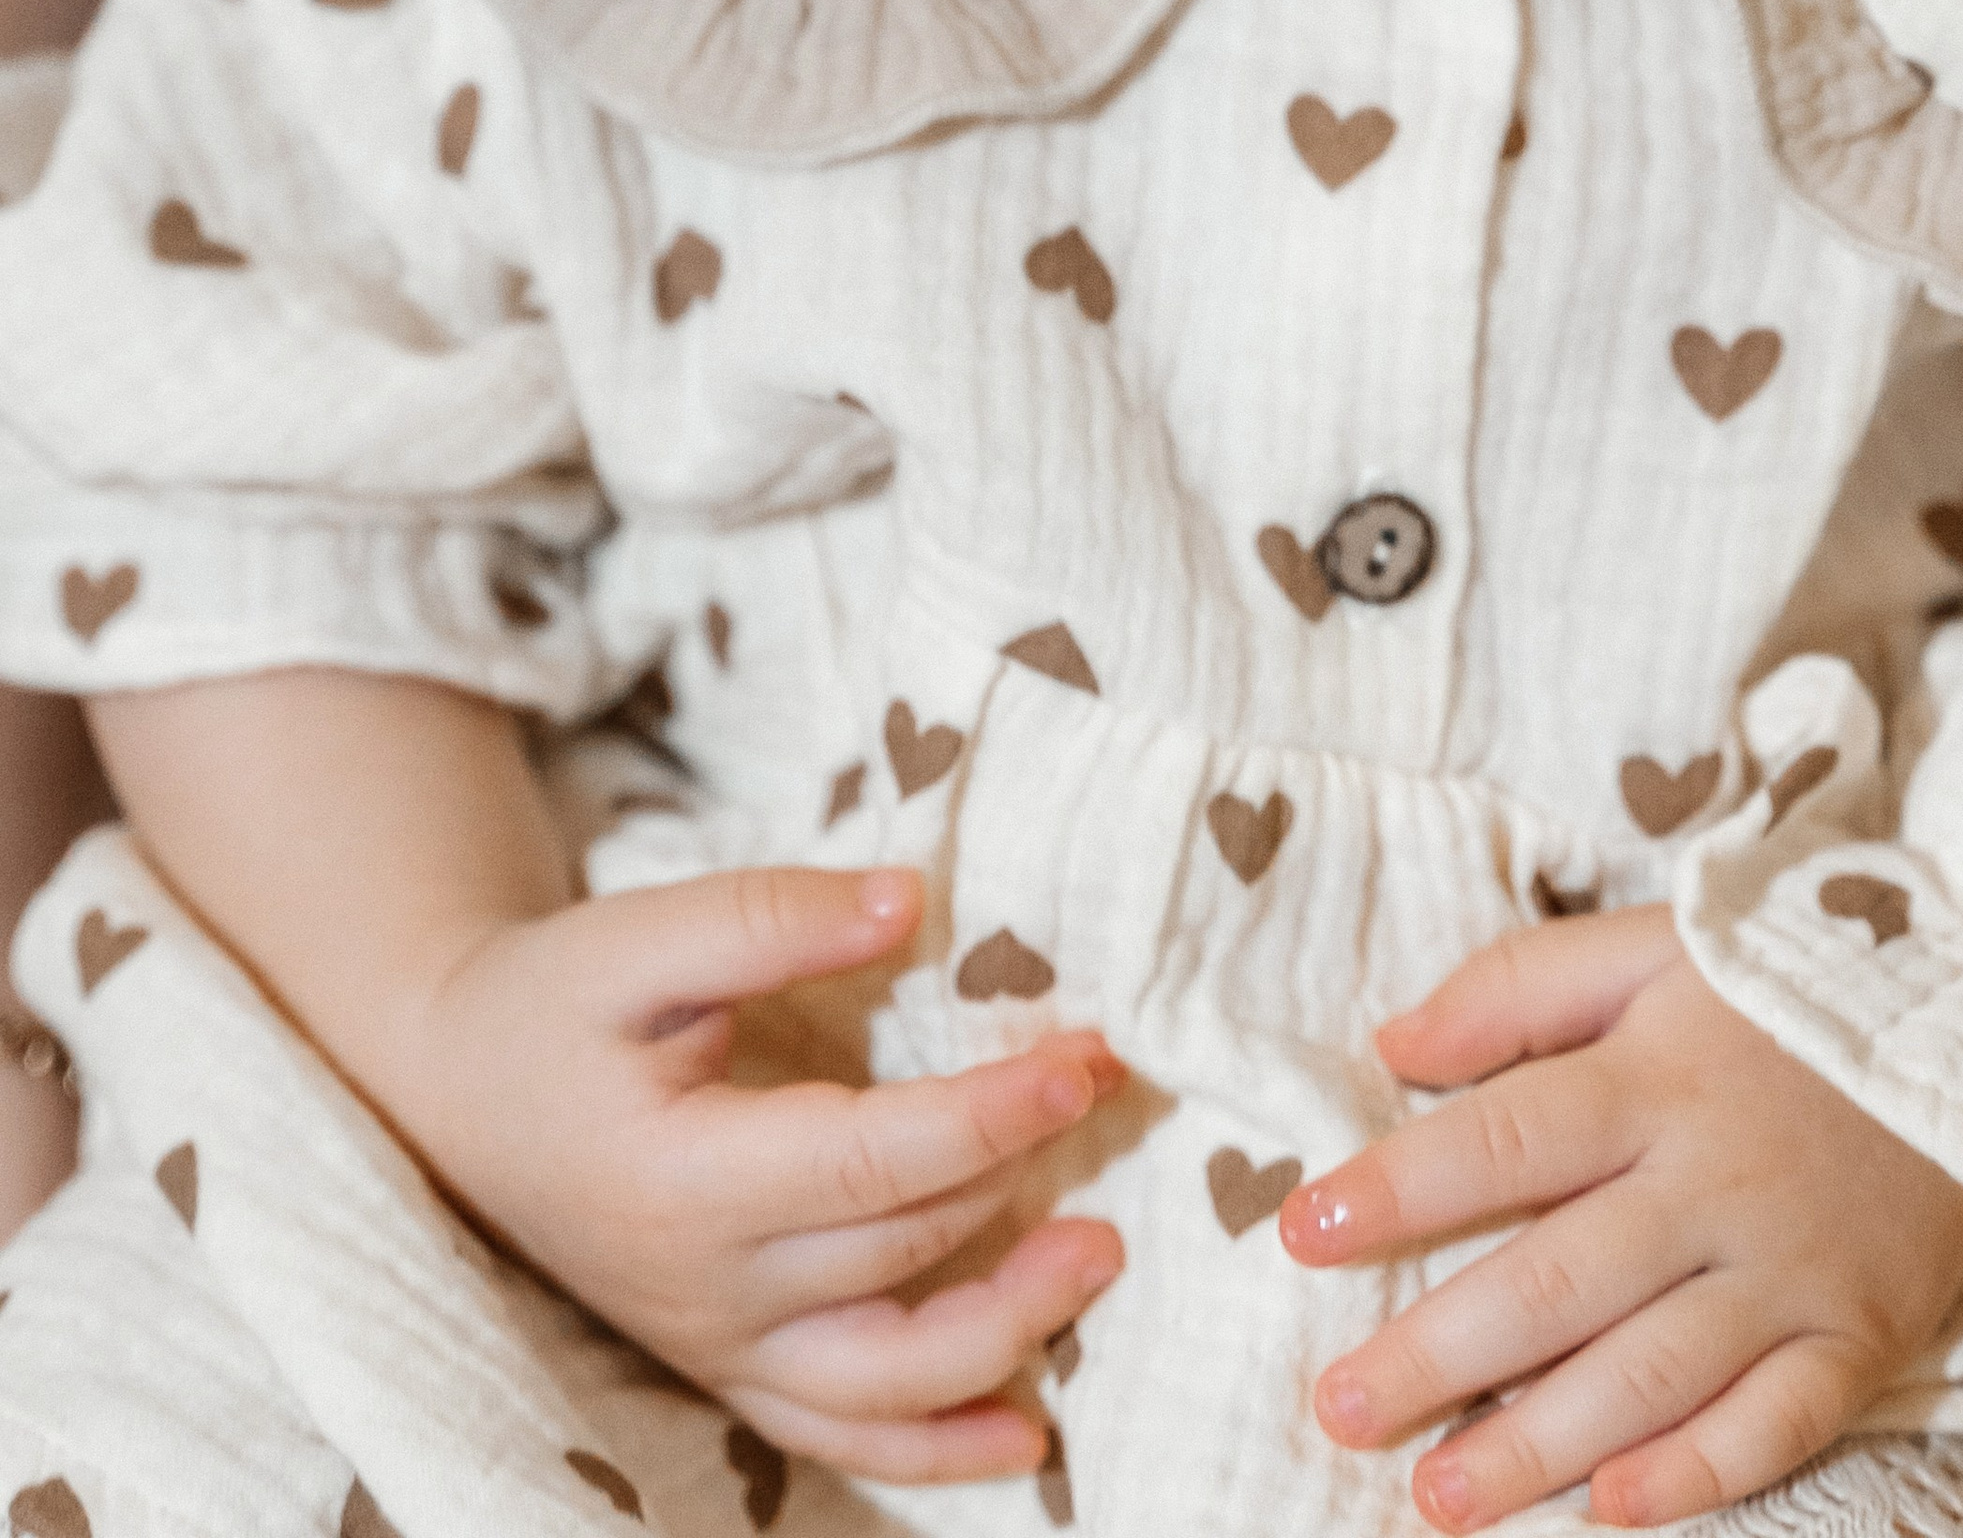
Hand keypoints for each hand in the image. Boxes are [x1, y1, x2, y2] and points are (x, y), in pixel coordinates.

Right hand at [381, 866, 1121, 1484]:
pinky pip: (839, 1435)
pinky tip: (1027, 1438)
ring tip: (1099, 1256)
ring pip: (886, 1381)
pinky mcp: (725, 1366)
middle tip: (1114, 1092)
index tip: (1086, 1057)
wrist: (456, 1095)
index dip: (993, 1113)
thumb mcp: (637, 937)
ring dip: (1008, 1334)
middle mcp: (706, 1287)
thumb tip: (908, 904)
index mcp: (684, 1179)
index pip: (875, 1161)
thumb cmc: (552, 1005)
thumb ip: (769, 918)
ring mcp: (716, 1344)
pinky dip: (936, 1450)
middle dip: (1021, 1179)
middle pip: (900, 1255)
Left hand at [1280, 905, 1962, 1531]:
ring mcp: (1789, 1269)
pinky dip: (1697, 1471)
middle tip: (1338, 1408)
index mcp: (1651, 1076)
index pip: (1503, 1137)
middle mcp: (1711, 1181)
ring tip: (1435, 1495)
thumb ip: (1518, 988)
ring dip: (1536, 1442)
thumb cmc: (1784, 991)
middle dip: (1438, 1352)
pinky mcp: (1858, 1336)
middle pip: (1557, 1279)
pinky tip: (1612, 1509)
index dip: (1399, 1186)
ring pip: (1649, 1371)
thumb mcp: (1651, 948)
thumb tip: (1393, 1045)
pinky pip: (1776, 1422)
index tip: (1304, 1229)